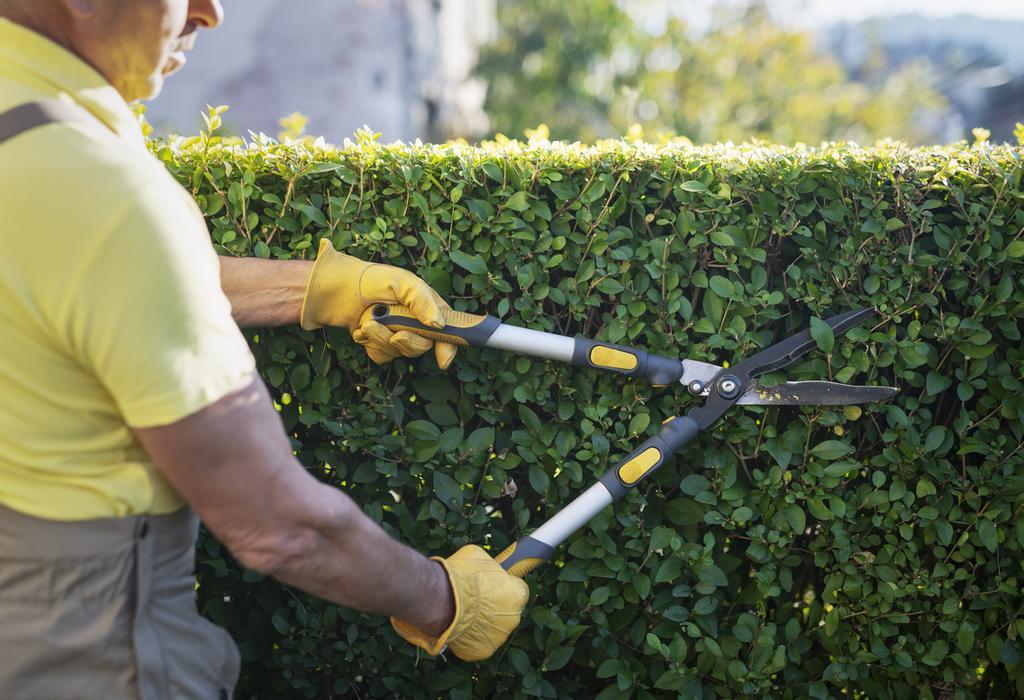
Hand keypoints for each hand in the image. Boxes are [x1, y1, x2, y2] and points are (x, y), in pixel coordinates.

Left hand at [299, 239, 457, 367]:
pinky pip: (382, 356)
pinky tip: (363, 331)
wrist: (335, 289)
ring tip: (368, 323)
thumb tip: (438, 324)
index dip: (448, 346)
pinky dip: (372, 345)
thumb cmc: (370, 279)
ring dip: (382, 339)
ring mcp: (396, 334)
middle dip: (408, 342)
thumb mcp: (402, 281)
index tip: (444, 359)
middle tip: (395, 334)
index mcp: (425, 305)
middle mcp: (413, 321)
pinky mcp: (378, 344)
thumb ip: (422, 301)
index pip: (447, 329)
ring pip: (400, 352)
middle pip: (423, 345)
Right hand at [391, 545, 529, 660]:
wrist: (442, 601)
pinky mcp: (483, 651)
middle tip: (475, 600)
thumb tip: (487, 566)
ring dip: (482, 623)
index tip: (495, 586)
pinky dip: (470, 637)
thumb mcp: (478, 557)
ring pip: (492, 629)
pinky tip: (459, 627)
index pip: (519, 590)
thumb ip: (489, 566)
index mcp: (517, 594)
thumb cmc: (462, 577)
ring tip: (463, 614)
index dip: (505, 587)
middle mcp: (513, 618)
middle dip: (494, 608)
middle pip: (507, 612)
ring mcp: (499, 637)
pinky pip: (478, 643)